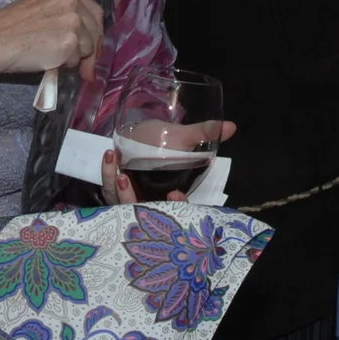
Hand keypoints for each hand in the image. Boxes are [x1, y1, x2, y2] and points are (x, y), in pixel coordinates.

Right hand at [0, 0, 105, 83]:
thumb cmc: (11, 26)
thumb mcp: (41, 7)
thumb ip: (65, 16)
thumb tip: (84, 40)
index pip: (94, 12)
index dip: (94, 32)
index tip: (90, 46)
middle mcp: (72, 1)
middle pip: (96, 30)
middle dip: (92, 49)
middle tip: (84, 66)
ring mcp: (73, 21)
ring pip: (89, 47)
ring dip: (76, 57)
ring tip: (54, 57)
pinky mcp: (69, 42)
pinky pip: (77, 60)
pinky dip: (66, 65)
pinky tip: (49, 61)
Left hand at [98, 121, 237, 203]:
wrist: (144, 134)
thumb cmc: (165, 141)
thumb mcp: (184, 138)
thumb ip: (204, 133)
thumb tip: (231, 126)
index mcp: (170, 195)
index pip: (175, 211)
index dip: (177, 207)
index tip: (175, 195)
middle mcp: (150, 200)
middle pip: (143, 213)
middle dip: (133, 200)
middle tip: (125, 181)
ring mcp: (131, 197)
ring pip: (122, 205)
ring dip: (116, 189)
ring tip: (115, 166)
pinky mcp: (116, 189)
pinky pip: (110, 191)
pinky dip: (107, 176)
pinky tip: (109, 157)